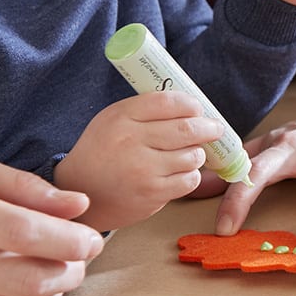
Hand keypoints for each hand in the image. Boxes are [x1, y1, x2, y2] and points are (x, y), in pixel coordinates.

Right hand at [52, 91, 220, 230]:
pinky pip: (189, 180)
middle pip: (187, 129)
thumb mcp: (113, 120)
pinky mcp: (152, 194)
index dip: (191, 104)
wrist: (79, 191)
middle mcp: (132, 141)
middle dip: (209, 128)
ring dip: (197, 154)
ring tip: (189, 153)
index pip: (168, 102)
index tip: (198, 109)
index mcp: (121, 117)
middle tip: (215, 129)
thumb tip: (191, 107)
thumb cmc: (102, 151)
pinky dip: (190, 175)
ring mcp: (143, 170)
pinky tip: (179, 172)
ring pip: (192, 156)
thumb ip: (146, 111)